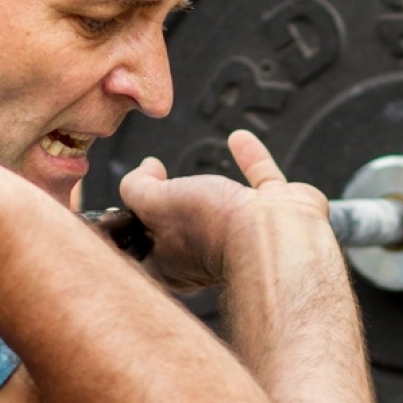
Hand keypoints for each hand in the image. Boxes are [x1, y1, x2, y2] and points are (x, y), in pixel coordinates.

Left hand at [117, 130, 331, 291]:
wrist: (275, 235)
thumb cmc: (213, 227)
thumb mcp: (154, 204)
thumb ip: (137, 189)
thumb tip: (144, 169)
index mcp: (172, 264)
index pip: (143, 247)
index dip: (131, 224)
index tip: (125, 206)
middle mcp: (208, 252)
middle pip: (182, 228)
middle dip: (172, 208)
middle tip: (158, 187)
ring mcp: (245, 233)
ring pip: (224, 205)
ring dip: (211, 182)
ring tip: (199, 168)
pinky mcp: (277, 211)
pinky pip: (261, 179)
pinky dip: (251, 158)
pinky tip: (240, 139)